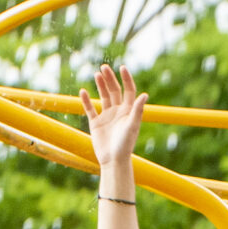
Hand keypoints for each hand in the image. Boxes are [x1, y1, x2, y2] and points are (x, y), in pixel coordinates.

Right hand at [83, 64, 146, 187]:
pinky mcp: (96, 123)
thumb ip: (137, 110)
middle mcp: (118, 112)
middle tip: (104, 67)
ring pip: (103, 97)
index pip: (129, 91)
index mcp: (129, 111)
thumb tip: (144, 94)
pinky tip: (83, 91)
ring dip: (100, 86)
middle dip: (110, 79)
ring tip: (97, 74)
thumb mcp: (132, 126)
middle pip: (115, 91)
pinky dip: (86, 100)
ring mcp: (107, 117)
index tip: (122, 67)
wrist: (113, 160)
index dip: (126, 79)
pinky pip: (90, 109)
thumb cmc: (125, 145)